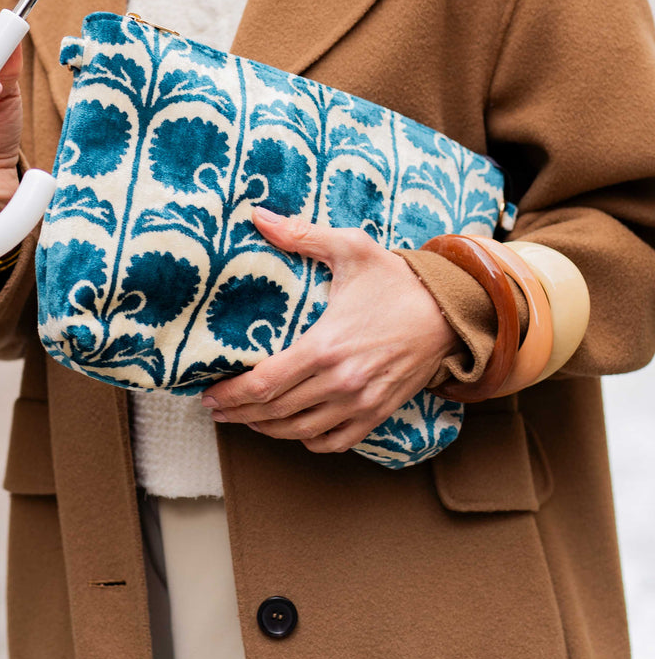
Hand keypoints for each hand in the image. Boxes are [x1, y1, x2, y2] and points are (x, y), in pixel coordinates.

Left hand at [201, 208, 456, 452]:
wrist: (450, 312)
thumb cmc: (397, 280)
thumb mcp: (351, 248)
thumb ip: (302, 235)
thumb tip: (258, 215)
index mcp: (326, 345)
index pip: (264, 384)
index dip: (231, 394)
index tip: (209, 393)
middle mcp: (341, 382)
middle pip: (275, 412)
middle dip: (238, 413)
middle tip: (215, 408)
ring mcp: (361, 404)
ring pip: (300, 432)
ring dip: (266, 429)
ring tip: (244, 418)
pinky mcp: (378, 414)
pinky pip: (333, 443)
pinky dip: (307, 441)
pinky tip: (291, 428)